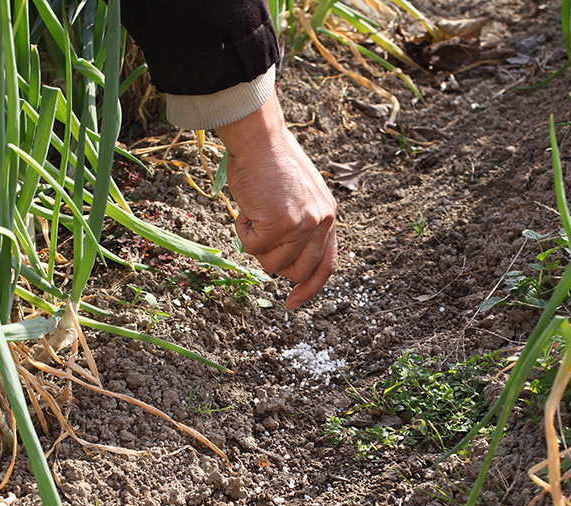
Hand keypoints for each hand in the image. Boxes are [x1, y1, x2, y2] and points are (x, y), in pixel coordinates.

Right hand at [216, 90, 337, 309]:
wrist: (259, 138)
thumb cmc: (270, 162)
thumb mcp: (299, 195)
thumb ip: (301, 224)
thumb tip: (285, 258)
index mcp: (328, 216)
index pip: (326, 265)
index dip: (310, 287)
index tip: (293, 302)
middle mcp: (321, 222)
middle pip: (296, 271)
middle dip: (272, 261)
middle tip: (259, 236)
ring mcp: (302, 225)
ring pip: (271, 263)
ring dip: (255, 243)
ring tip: (254, 212)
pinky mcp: (280, 224)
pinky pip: (252, 247)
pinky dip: (242, 231)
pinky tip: (246, 208)